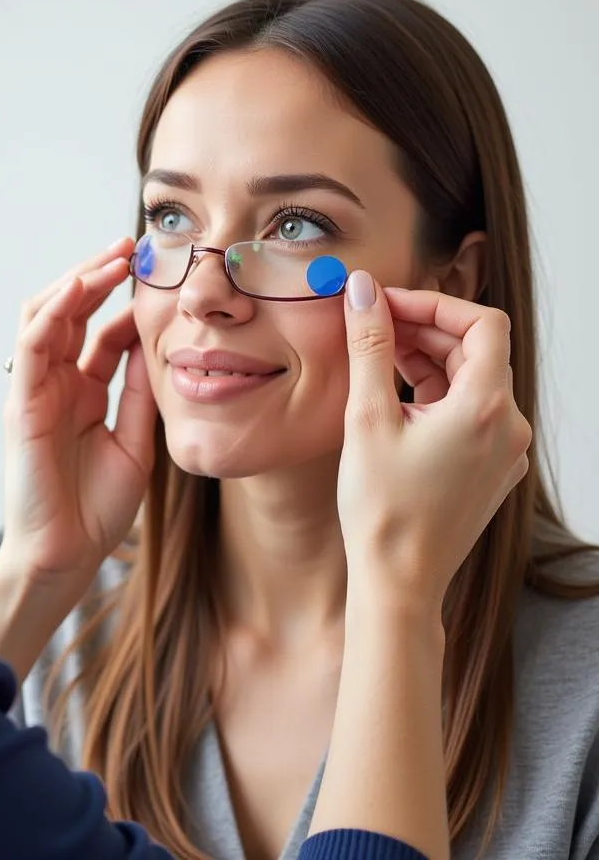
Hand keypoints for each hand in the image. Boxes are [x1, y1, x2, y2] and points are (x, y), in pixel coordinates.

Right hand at [0, 238, 156, 587]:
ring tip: (113, 255)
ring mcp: (36, 390)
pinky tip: (82, 286)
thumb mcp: (133, 439)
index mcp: (82, 392)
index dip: (125, 298)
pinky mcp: (21, 404)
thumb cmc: (96, 508)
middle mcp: (56, 383)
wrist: (68, 557)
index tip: (158, 270)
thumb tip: (153, 339)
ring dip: (78, 281)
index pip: (100, 329)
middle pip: (71, 311)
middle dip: (98, 273)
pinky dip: (55, 311)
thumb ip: (138, 391)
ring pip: (47, 315)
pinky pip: (33, 345)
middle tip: (132, 244)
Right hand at [337, 271, 531, 612]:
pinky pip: (470, 414)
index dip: (433, 303)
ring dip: (427, 361)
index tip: (386, 304)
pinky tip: (394, 402)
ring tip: (375, 361)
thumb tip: (363, 291)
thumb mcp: (367, 416)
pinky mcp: (491, 469)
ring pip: (471, 382)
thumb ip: (370, 345)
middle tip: (372, 325)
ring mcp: (504, 451)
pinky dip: (435, 395)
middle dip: (423, 330)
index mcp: (485, 408)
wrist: (398, 580)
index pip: (481, 323)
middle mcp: (508, 426)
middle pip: (476, 351)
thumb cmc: (382, 507)